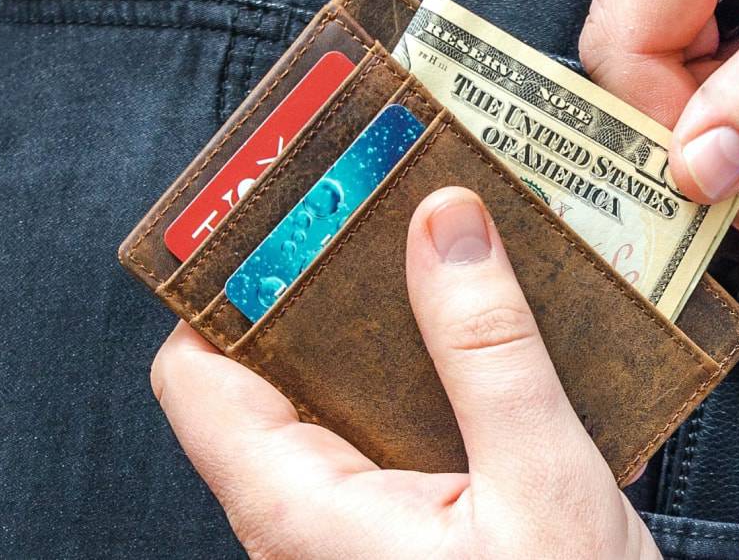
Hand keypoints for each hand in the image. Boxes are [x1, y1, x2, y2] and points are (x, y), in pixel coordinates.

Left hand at [150, 187, 659, 558]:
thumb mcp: (541, 481)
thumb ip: (489, 351)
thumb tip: (446, 227)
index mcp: (303, 512)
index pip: (197, 372)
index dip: (227, 283)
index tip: (286, 210)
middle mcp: (307, 520)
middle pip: (270, 371)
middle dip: (327, 287)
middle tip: (386, 211)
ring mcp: (352, 527)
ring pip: (337, 399)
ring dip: (389, 328)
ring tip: (445, 259)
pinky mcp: (399, 529)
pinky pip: (387, 431)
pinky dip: (426, 375)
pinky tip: (485, 342)